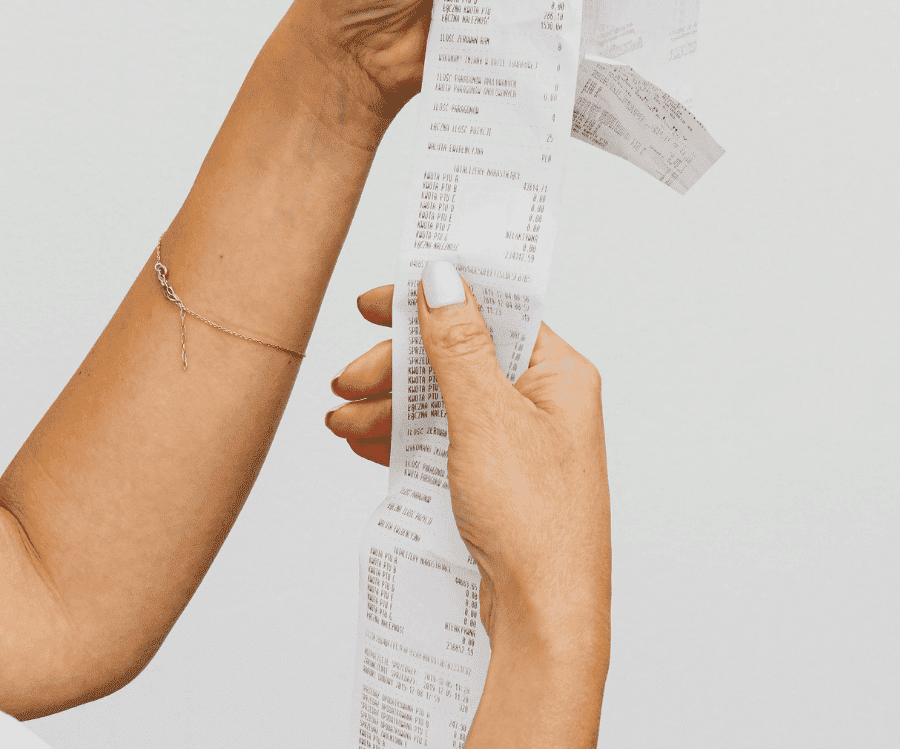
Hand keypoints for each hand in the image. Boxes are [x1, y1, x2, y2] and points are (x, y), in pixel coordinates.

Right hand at [326, 272, 610, 655]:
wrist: (544, 619)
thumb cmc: (535, 522)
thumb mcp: (487, 418)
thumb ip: (459, 346)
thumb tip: (443, 279)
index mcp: (558, 373)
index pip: (492, 311)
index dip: (434, 299)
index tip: (379, 302)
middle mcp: (542, 401)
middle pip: (459, 356)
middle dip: (398, 366)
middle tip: (348, 378)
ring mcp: (519, 441)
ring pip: (444, 401)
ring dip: (390, 404)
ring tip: (341, 419)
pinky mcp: (497, 477)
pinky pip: (443, 440)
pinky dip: (403, 438)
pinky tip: (365, 442)